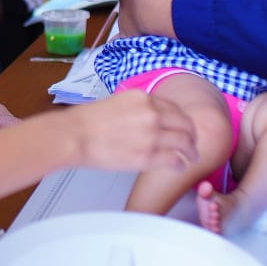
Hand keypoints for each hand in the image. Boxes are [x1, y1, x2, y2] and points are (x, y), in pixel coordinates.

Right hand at [65, 89, 196, 172]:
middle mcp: (152, 114)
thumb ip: (137, 108)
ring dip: (191, 152)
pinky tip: (179, 167)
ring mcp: (151, 135)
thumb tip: (147, 118)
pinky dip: (180, 164)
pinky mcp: (147, 156)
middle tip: (192, 144)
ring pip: (184, 143)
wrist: (74, 135)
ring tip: (191, 158)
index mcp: (143, 98)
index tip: (184, 128)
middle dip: (192, 136)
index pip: (175, 109)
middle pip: (185, 125)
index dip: (182, 121)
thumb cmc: (87, 121)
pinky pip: (174, 160)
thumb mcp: (116, 101)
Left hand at [116, 0, 185, 37]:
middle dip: (135, 8)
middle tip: (145, 11)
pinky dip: (119, 42)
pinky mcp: (128, 32)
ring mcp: (125, 18)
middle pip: (127, 5)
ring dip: (130, 24)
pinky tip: (117, 46)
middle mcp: (125, 2)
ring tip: (138, 28)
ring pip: (124, 21)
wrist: (161, 6)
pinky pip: (121, 38)